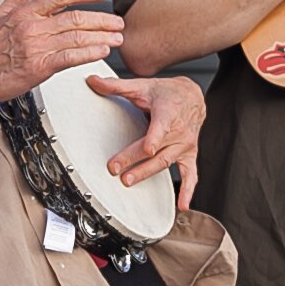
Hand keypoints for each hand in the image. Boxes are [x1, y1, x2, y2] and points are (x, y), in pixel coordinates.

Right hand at [0, 0, 126, 103]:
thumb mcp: (0, 12)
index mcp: (25, 12)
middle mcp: (32, 26)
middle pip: (76, 17)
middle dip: (102, 19)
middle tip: (117, 22)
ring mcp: (36, 46)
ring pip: (76, 37)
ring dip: (101, 37)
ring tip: (117, 38)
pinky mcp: (38, 67)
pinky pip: (69, 58)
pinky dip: (88, 54)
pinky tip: (101, 51)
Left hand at [92, 73, 203, 209]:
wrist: (192, 96)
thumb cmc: (167, 93)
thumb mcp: (142, 86)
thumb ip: (116, 86)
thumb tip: (92, 80)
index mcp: (167, 113)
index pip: (160, 129)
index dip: (152, 140)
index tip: (146, 149)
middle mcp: (178, 131)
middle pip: (156, 150)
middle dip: (136, 161)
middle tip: (116, 170)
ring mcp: (184, 145)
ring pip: (165, 162)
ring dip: (147, 173)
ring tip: (128, 182)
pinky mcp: (188, 155)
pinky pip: (190, 174)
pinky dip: (188, 190)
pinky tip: (182, 205)